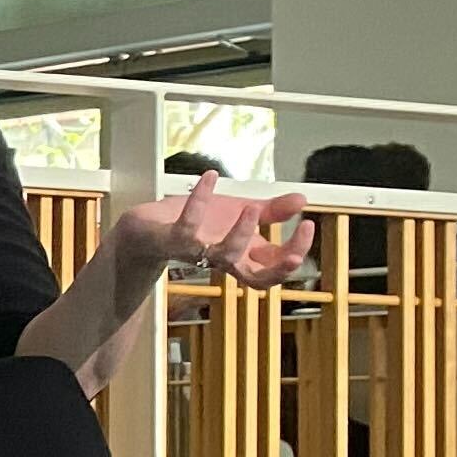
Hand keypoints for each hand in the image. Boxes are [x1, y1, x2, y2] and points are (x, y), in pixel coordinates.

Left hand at [112, 171, 312, 287]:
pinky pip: (187, 227)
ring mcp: (198, 252)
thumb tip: (304, 199)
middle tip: (294, 253)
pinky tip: (210, 177)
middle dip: (280, 268)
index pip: (277, 266)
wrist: (147, 227)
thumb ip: (271, 210)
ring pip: (224, 256)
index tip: (308, 224)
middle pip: (258, 279)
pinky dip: (199, 201)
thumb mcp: (239, 213)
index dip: (296, 251)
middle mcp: (223, 259)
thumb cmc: (198, 224)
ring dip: (241, 235)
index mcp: (243, 255)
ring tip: (251, 208)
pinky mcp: (171, 240)